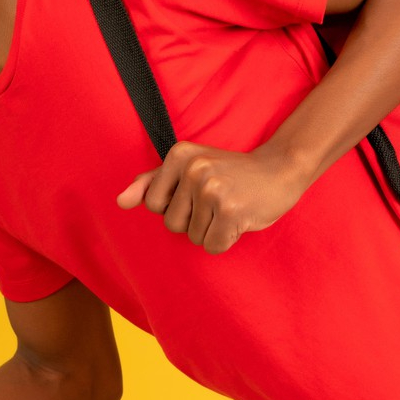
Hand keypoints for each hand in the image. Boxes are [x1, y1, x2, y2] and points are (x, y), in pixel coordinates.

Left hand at [115, 140, 312, 253]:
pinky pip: (212, 245)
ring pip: (193, 237)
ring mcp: (212, 189)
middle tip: (218, 201)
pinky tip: (239, 219)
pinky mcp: (231, 211)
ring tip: (229, 208)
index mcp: (179, 154)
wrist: (279, 170)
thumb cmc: (231, 172)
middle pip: (171, 224)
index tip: (198, 191)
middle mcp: (194, 169)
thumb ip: (152, 181)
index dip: (175, 206)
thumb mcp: (189, 167)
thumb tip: (120, 202)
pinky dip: (226, 239)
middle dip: (194, 221)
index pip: (152, 204)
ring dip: (212, 230)